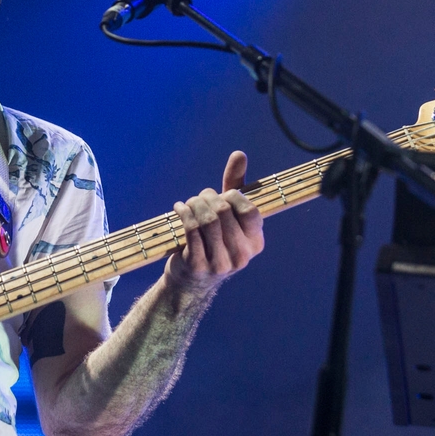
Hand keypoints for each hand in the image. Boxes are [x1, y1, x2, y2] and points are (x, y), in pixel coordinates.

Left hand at [165, 150, 264, 292]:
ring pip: (207, 220)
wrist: (192, 281)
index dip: (233, 197)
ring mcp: (220, 263)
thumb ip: (236, 185)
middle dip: (208, 198)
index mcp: (255, 242)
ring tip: (189, 203)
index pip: (249, 211)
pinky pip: (190, 231)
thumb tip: (239, 154)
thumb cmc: (214, 240)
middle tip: (199, 198)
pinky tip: (179, 208)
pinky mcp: (198, 265)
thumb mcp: (228, 216)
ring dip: (194, 204)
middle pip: (224, 212)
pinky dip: (183, 214)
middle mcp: (242, 255)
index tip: (221, 196)